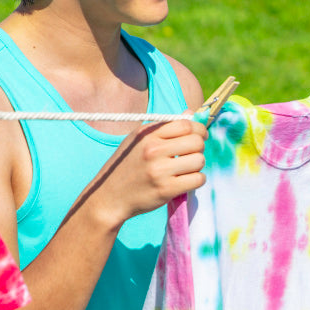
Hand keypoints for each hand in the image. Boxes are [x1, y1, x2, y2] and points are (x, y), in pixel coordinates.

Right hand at [83, 118, 207, 225]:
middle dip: (199, 147)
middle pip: (196, 141)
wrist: (109, 196)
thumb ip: (164, 127)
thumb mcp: (138, 140)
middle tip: (192, 153)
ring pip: (199, 160)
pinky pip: (198, 179)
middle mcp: (153, 150)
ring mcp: (160, 171)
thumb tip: (190, 113)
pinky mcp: (166, 189)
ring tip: (186, 168)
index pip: (185, 124)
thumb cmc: (126, 166)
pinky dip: (197, 179)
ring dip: (198, 165)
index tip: (199, 135)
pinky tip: (186, 180)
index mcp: (147, 135)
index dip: (198, 129)